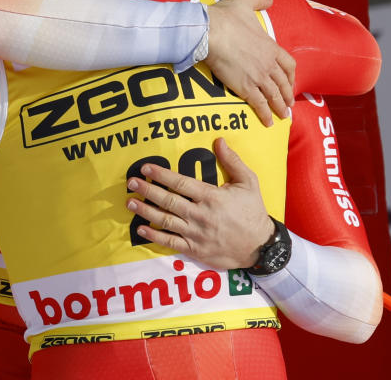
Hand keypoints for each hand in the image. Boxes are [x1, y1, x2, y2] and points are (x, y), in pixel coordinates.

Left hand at [125, 138, 273, 269]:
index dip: (162, 175)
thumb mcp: (249, 182)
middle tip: (131, 183)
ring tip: (130, 203)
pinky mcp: (195, 249)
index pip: (181, 183)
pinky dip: (155, 236)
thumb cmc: (253, 211)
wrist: (260, 246)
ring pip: (165, 221)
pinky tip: (141, 229)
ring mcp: (196, 233)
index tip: (146, 168)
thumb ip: (232, 161)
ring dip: (145, 211)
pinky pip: (170, 242)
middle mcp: (200, 215)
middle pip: (168, 201)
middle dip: (148, 191)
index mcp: (211, 197)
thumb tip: (219, 141)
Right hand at [205, 0, 294, 126]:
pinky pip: (259, 104)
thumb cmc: (225, 16)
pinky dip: (265, 114)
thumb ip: (259, 0)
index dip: (291, 76)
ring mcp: (258, 76)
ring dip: (280, 107)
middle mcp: (268, 63)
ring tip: (283, 116)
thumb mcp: (245, 1)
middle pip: (283, 83)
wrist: (210, 31)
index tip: (291, 82)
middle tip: (289, 105)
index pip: (288, 64)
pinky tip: (267, 122)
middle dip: (287, 95)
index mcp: (270, 46)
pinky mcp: (245, 87)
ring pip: (274, 96)